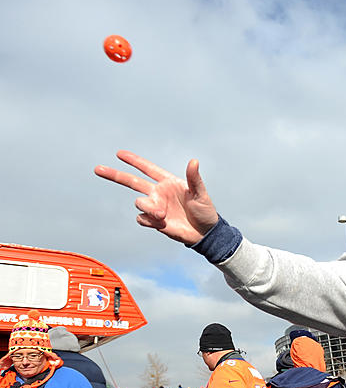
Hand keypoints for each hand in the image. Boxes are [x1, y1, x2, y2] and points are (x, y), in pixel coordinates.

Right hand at [95, 151, 218, 243]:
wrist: (204, 233)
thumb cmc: (206, 211)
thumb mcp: (201, 194)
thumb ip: (194, 178)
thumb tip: (194, 161)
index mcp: (168, 183)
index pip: (148, 169)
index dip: (134, 161)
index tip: (119, 153)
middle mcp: (159, 193)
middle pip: (132, 182)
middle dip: (115, 175)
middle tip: (97, 169)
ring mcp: (155, 207)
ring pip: (139, 202)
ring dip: (149, 208)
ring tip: (163, 215)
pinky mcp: (154, 221)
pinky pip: (141, 218)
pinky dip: (149, 221)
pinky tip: (161, 223)